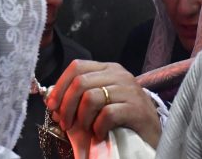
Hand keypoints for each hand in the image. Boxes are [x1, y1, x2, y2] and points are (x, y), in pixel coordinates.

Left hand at [46, 60, 161, 149]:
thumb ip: (79, 97)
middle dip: (66, 106)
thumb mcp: (99, 103)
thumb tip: (52, 101)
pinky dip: (98, 127)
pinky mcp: (137, 109)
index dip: (60, 86)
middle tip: (66, 124)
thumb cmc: (120, 119)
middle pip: (80, 82)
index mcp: (108, 69)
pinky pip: (107, 114)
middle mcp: (119, 75)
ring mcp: (129, 90)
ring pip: (91, 97)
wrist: (150, 134)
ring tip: (86, 129)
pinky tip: (100, 133)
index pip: (77, 66)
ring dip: (82, 119)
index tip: (52, 106)